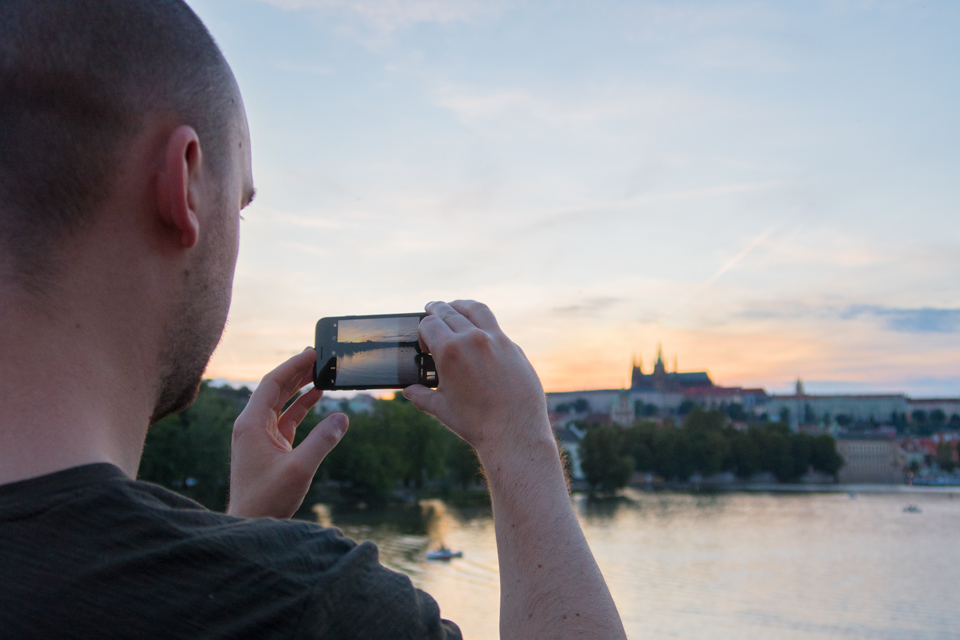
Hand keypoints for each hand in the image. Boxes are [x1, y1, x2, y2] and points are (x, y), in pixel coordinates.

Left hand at [227, 348, 347, 518]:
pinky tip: (317, 397)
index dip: (293, 366)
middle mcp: (251, 425)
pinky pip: (285, 418)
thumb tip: (342, 418)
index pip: (272, 383)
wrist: (249, 524)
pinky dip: (301, 407)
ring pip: (281, 402)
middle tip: (318, 355)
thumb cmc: (267, 499)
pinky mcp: (267, 446)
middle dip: (297, 371)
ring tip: (320, 371)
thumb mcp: (299, 469)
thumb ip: (322, 441)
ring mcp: (258, 436)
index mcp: (251, 424)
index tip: (313, 352)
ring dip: (300, 387)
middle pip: (275, 388)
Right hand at [402, 300, 551, 462]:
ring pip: (476, 310)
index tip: (425, 342)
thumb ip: (422, 396)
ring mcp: (496, 340)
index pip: (429, 324)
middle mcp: (473, 339)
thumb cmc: (476, 423)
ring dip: (461, 305)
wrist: (514, 431)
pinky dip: (482, 323)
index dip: (423, 330)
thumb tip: (409, 391)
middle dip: (437, 309)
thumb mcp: (441, 409)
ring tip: (455, 307)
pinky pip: (494, 326)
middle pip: (449, 311)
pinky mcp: (513, 347)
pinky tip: (479, 331)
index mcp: (450, 351)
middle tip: (431, 309)